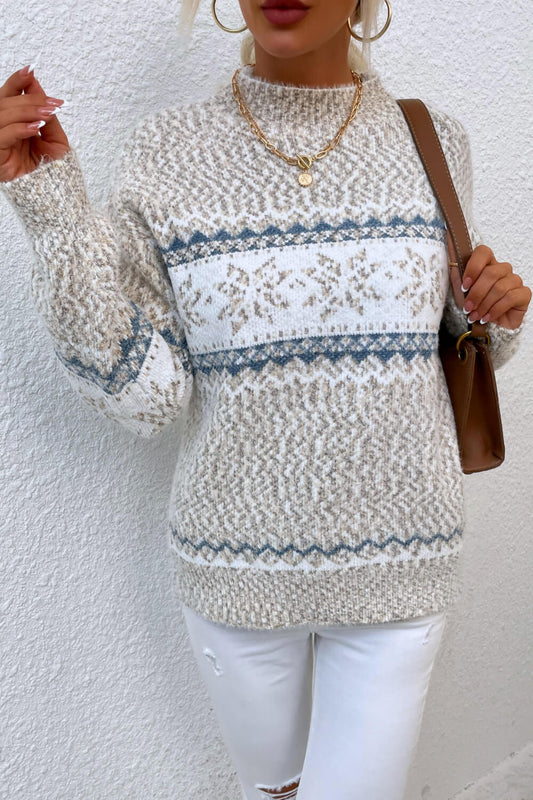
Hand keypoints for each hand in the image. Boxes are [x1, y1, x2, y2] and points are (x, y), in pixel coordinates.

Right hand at [0, 66, 69, 182]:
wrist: (60, 202)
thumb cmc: (57, 176)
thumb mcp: (55, 139)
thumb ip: (46, 114)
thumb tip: (37, 85)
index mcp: (14, 127)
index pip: (8, 98)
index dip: (16, 83)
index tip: (30, 71)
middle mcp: (3, 133)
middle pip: (4, 104)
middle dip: (29, 99)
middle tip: (51, 103)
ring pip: (1, 116)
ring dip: (26, 111)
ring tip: (48, 114)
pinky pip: (1, 137)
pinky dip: (19, 129)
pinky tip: (36, 127)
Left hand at [461, 245, 530, 329]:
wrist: (488, 327)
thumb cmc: (474, 306)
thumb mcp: (460, 290)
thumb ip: (455, 269)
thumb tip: (447, 238)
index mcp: (487, 264)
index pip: (483, 252)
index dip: (473, 268)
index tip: (464, 286)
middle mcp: (502, 269)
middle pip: (491, 273)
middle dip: (476, 293)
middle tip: (467, 307)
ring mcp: (514, 280)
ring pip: (500, 287)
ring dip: (484, 304)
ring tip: (475, 316)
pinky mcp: (524, 293)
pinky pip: (510, 297)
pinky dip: (495, 310)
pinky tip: (487, 317)